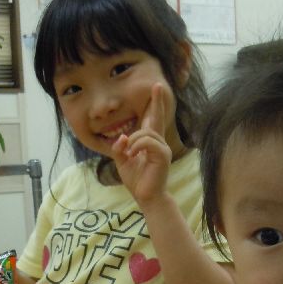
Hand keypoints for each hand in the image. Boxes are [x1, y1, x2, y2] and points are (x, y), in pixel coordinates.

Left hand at [111, 82, 174, 205]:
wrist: (146, 197)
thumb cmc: (136, 180)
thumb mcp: (122, 162)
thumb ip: (119, 148)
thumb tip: (122, 137)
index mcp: (149, 143)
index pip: (152, 120)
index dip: (155, 104)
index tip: (156, 88)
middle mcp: (158, 143)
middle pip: (156, 118)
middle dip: (157, 102)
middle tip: (157, 86)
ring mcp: (162, 148)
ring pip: (145, 133)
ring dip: (133, 141)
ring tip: (129, 153)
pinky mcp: (163, 155)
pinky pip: (148, 142)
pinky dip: (136, 146)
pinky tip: (132, 155)